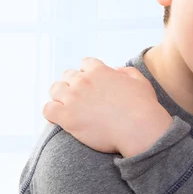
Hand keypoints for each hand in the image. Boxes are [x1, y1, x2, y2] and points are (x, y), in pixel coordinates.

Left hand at [43, 57, 172, 155]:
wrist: (139, 130)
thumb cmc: (144, 108)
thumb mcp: (140, 81)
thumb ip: (126, 71)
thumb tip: (115, 70)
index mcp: (100, 71)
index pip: (85, 64)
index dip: (88, 74)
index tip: (92, 86)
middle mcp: (83, 81)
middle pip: (68, 76)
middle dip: (74, 85)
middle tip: (82, 100)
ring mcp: (73, 98)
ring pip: (55, 90)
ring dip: (61, 97)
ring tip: (69, 108)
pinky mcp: (67, 117)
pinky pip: (48, 110)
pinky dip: (52, 113)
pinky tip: (61, 119)